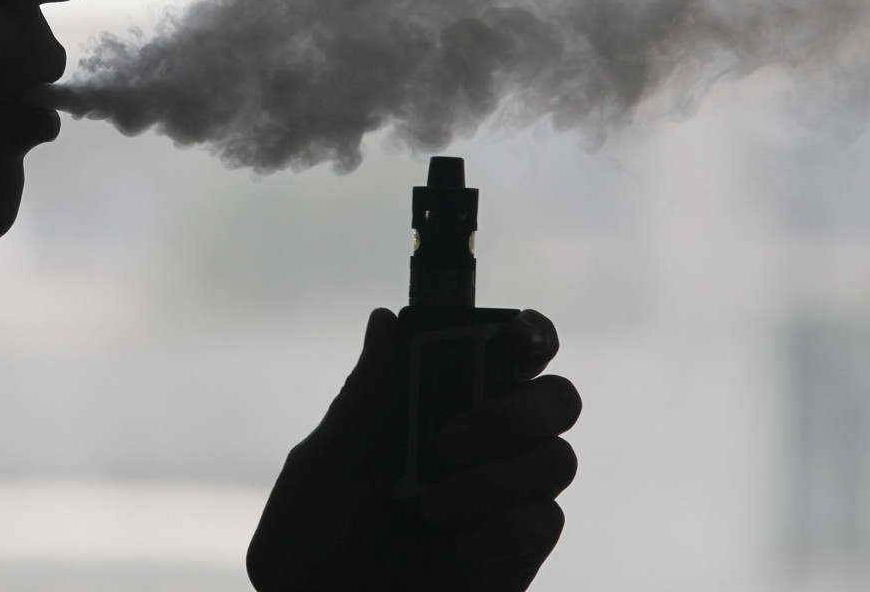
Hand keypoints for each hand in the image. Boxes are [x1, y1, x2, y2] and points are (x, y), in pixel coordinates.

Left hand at [246, 308, 579, 591]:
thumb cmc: (311, 546)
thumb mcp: (323, 469)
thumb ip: (361, 401)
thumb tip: (385, 320)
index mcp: (434, 403)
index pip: (506, 348)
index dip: (527, 332)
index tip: (513, 337)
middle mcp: (482, 441)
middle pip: (556, 396)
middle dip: (515, 410)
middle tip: (450, 440)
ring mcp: (506, 495)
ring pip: (558, 457)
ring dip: (496, 477)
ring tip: (432, 508)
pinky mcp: (519, 549)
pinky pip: (548, 520)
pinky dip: (505, 528)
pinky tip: (459, 546)